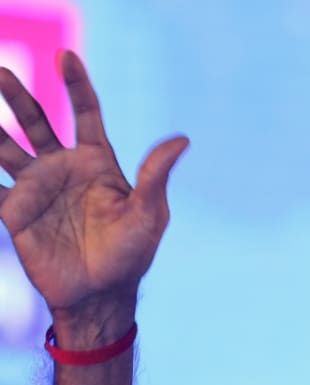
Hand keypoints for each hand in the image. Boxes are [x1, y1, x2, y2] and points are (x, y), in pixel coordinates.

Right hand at [0, 51, 186, 335]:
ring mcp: (37, 188)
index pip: (86, 114)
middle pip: (37, 122)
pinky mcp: (15, 211)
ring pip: (6, 146)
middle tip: (2, 71)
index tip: (66, 56)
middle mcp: (64, 168)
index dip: (77, 85)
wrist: (100, 294)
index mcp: (98, 163)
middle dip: (18, 97)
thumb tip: (182, 139)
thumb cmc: (131, 254)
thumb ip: (156, 175)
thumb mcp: (148, 213)